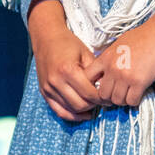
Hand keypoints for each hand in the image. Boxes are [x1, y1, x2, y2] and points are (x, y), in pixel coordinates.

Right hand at [26, 0, 107, 122]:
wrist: (47, 38)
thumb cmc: (68, 43)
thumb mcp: (86, 53)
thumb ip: (95, 71)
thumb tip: (107, 87)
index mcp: (67, 70)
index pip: (89, 93)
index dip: (102, 98)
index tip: (110, 97)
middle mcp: (55, 82)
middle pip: (80, 104)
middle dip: (95, 105)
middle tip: (105, 102)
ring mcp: (48, 89)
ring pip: (70, 110)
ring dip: (85, 110)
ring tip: (96, 106)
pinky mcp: (44, 93)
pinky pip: (58, 111)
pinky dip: (72, 115)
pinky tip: (84, 114)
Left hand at [84, 14, 154, 108]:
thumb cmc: (144, 35)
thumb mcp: (119, 44)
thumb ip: (110, 58)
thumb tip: (106, 72)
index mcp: (105, 57)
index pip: (87, 78)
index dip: (93, 86)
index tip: (103, 87)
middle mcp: (112, 68)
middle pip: (103, 95)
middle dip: (110, 97)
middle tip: (119, 94)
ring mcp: (125, 76)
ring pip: (117, 100)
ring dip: (124, 100)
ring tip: (130, 93)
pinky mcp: (140, 82)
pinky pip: (132, 101)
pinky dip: (135, 100)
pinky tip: (140, 93)